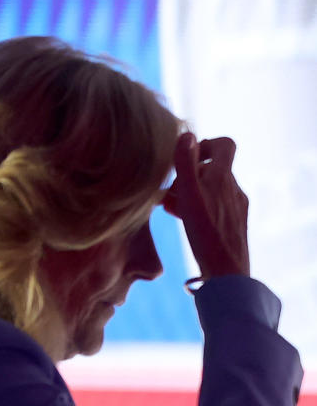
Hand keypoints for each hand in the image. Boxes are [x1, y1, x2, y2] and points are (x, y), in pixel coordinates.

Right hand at [162, 133, 249, 278]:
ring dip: (191, 192)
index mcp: (223, 177)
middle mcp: (234, 189)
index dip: (205, 145)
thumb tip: (186, 134)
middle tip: (170, 189)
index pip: (224, 145)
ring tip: (171, 207)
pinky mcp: (234, 223)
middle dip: (189, 174)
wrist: (227, 271)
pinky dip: (199, 207)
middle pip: (213, 169)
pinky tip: (184, 222)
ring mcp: (236, 206)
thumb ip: (185, 164)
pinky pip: (215, 206)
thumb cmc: (205, 233)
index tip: (187, 157)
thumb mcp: (189, 195)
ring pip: (212, 189)